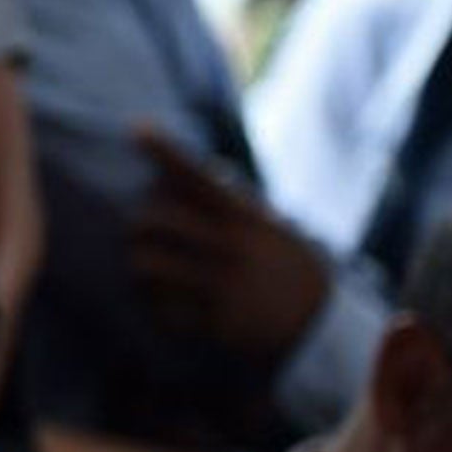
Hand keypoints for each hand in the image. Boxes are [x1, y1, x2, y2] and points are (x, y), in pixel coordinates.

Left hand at [130, 130, 328, 363]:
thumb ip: (218, 199)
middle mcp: (230, 247)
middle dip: (137, 225)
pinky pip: (159, 309)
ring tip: (148, 269)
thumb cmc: (274, 259)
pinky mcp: (213, 322)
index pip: (197, 177)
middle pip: (153, 221)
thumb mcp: (259, 222)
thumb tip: (164, 173)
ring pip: (145, 266)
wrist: (315, 317)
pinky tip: (166, 302)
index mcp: (242, 216)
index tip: (136, 128)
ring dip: (138, 265)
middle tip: (141, 232)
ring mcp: (220, 285)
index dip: (166, 152)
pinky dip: (154, 304)